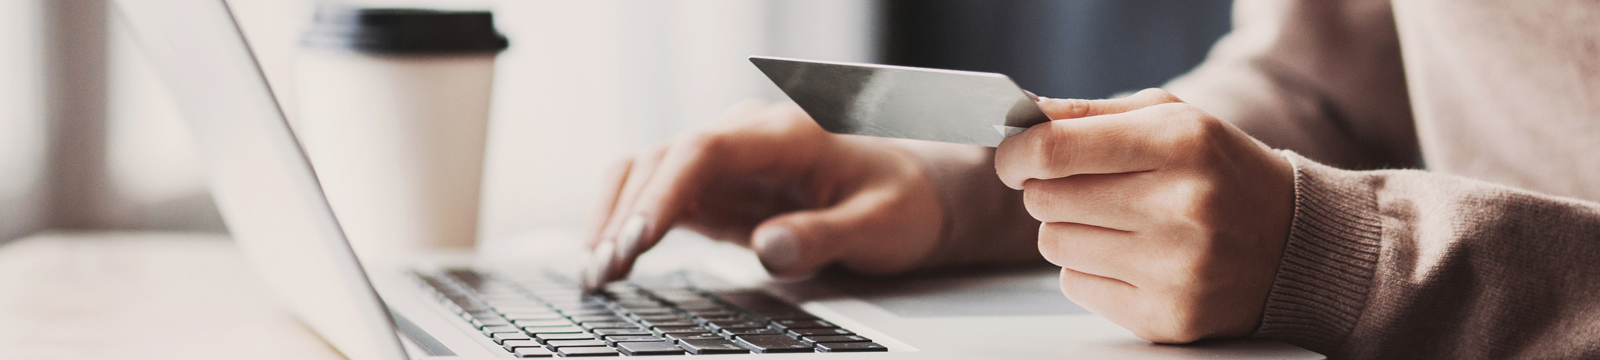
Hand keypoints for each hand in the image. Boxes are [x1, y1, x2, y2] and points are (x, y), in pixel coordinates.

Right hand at [582, 100, 943, 288]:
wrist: (911, 195)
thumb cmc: (899, 205)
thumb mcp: (877, 226)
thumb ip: (823, 236)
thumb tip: (769, 248)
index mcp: (787, 134)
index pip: (705, 148)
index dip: (665, 191)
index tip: (639, 237)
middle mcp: (745, 136)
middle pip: (664, 159)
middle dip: (626, 215)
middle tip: (604, 272)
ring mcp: (724, 159)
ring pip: (646, 173)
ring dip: (614, 219)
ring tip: (594, 273)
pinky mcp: (713, 188)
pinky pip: (654, 196)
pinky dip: (624, 226)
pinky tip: (604, 262)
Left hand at [995, 89, 1295, 342]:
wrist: (1297, 245)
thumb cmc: (1222, 173)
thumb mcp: (1173, 120)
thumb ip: (1092, 115)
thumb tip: (1022, 119)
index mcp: (1182, 144)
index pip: (1055, 151)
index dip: (1017, 153)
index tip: (1015, 157)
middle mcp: (1181, 207)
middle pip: (1046, 200)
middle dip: (1049, 190)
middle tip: (1082, 188)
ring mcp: (1176, 268)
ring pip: (1054, 245)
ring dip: (1070, 231)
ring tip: (1118, 223)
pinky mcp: (1167, 317)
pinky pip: (1075, 286)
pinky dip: (1090, 271)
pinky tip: (1134, 259)